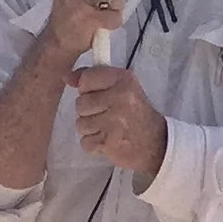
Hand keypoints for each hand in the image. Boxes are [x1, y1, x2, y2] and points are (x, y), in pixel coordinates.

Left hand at [73, 63, 167, 184]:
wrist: (157, 143)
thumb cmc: (136, 113)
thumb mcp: (121, 87)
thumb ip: (93, 78)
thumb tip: (66, 77)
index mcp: (123, 79)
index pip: (87, 79)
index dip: (87, 89)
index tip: (98, 96)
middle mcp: (120, 97)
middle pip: (80, 103)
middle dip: (88, 112)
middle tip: (106, 116)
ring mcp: (115, 121)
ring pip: (80, 124)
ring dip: (90, 129)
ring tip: (107, 129)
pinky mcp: (110, 142)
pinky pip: (85, 142)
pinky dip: (93, 144)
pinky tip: (108, 140)